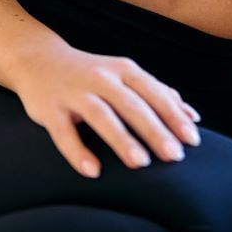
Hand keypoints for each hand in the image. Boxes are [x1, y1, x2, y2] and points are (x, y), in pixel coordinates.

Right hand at [14, 40, 201, 177]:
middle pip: (132, 105)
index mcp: (124, 70)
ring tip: (140, 163)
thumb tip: (192, 117)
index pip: (154, 93)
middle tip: (175, 156)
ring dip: (121, 139)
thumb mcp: (125, 76)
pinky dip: (78, 152)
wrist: (39, 59)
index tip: (193, 140)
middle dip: (155, 130)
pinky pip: (64, 133)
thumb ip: (158, 94)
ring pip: (101, 115)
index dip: (174, 116)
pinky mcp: (51, 109)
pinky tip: (93, 171)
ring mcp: (75, 93)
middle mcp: (102, 78)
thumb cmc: (92, 74)